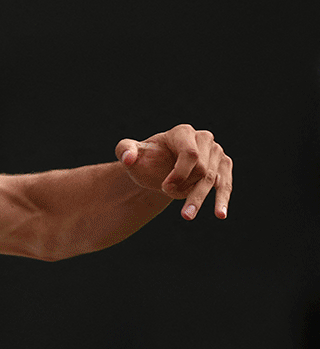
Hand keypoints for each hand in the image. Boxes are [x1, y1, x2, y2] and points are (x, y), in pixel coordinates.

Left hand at [115, 124, 232, 219]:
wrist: (158, 169)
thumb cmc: (145, 159)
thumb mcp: (129, 152)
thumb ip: (124, 150)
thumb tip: (129, 158)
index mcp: (182, 132)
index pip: (190, 153)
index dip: (180, 173)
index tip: (164, 187)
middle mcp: (204, 139)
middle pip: (202, 168)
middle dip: (184, 186)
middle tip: (165, 194)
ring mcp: (216, 153)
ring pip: (212, 180)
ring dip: (199, 199)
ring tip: (187, 216)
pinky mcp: (223, 167)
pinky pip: (225, 185)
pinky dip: (222, 200)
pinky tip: (220, 214)